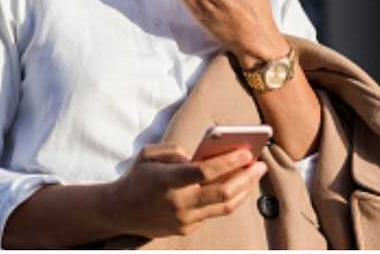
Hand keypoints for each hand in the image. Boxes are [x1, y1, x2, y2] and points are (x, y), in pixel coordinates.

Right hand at [105, 144, 267, 237]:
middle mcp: (178, 202)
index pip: (205, 171)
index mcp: (168, 180)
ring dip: (243, 190)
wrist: (119, 212)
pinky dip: (227, 199)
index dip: (228, 162)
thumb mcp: (149, 154)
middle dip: (246, 177)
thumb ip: (174, 150)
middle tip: (261, 164)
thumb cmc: (137, 177)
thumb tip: (199, 155)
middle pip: (222, 191)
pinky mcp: (186, 229)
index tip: (246, 151)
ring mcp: (183, 219)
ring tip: (254, 175)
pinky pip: (212, 213)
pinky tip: (237, 187)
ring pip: (223, 206)